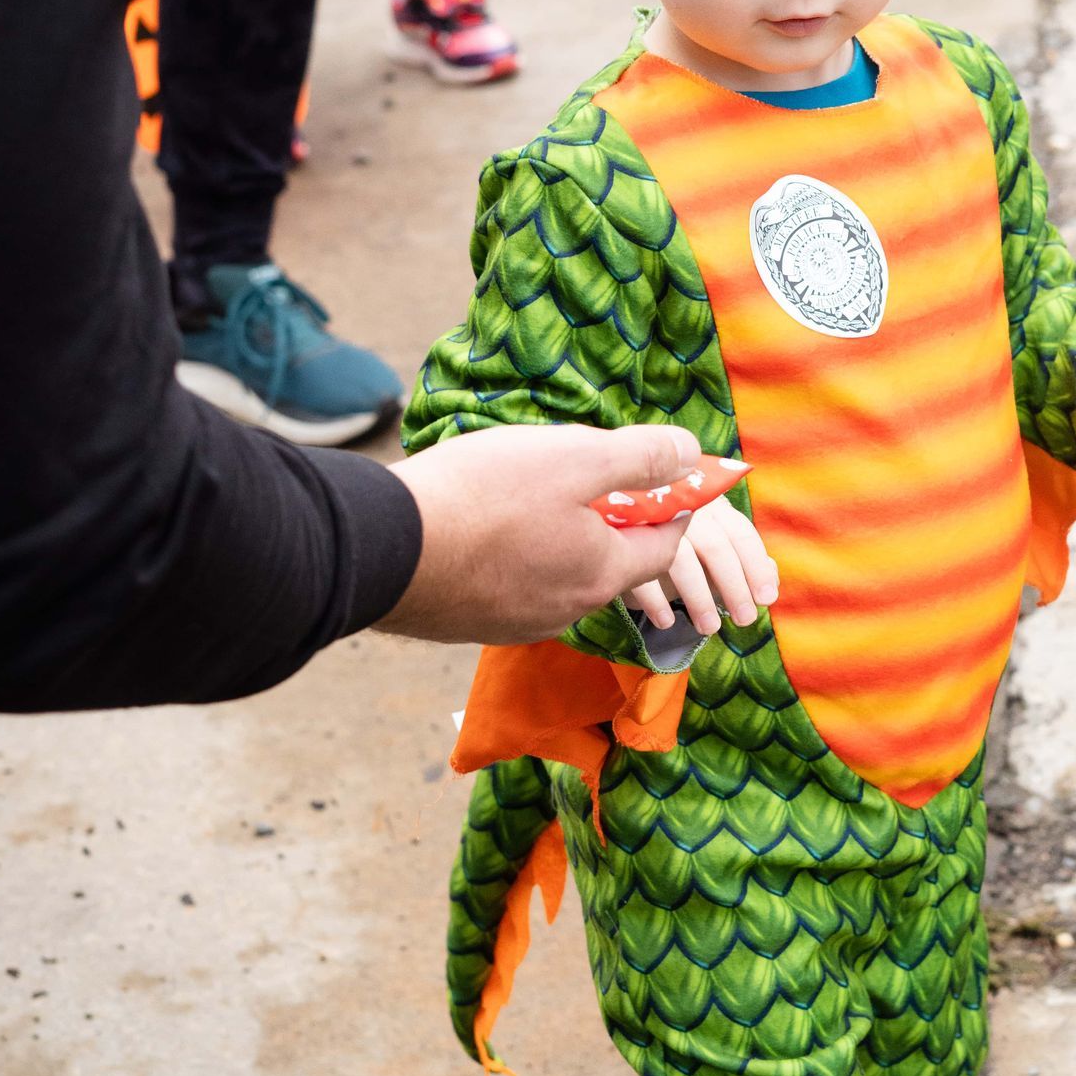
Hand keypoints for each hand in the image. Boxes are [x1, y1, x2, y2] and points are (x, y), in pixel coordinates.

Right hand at [377, 420, 702, 642]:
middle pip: (614, 562)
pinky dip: (520, 557)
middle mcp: (569, 609)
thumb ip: (640, 456)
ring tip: (532, 494)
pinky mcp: (476, 621)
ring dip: (563, 538)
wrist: (384, 547)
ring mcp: (519, 621)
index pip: (667, 546)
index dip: (672, 508)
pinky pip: (517, 586)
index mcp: (603, 572)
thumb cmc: (484, 496)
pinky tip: (489, 526)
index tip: (665, 478)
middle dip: (613, 519)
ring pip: (562, 575)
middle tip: (591, 475)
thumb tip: (691, 453)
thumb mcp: (575, 457)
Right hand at [628, 494, 778, 638]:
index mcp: (711, 504)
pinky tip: (667, 622)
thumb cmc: (684, 542)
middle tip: (745, 620)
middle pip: (715, 546)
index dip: (756, 566)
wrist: (622, 526)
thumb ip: (748, 562)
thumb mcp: (718, 550)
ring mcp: (652, 521)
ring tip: (710, 629)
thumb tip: (772, 582)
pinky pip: (642, 573)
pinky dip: (656, 600)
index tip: (767, 599)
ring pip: (680, 559)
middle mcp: (684, 506)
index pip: (740, 533)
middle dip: (734, 586)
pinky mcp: (623, 540)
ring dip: (698, 598)